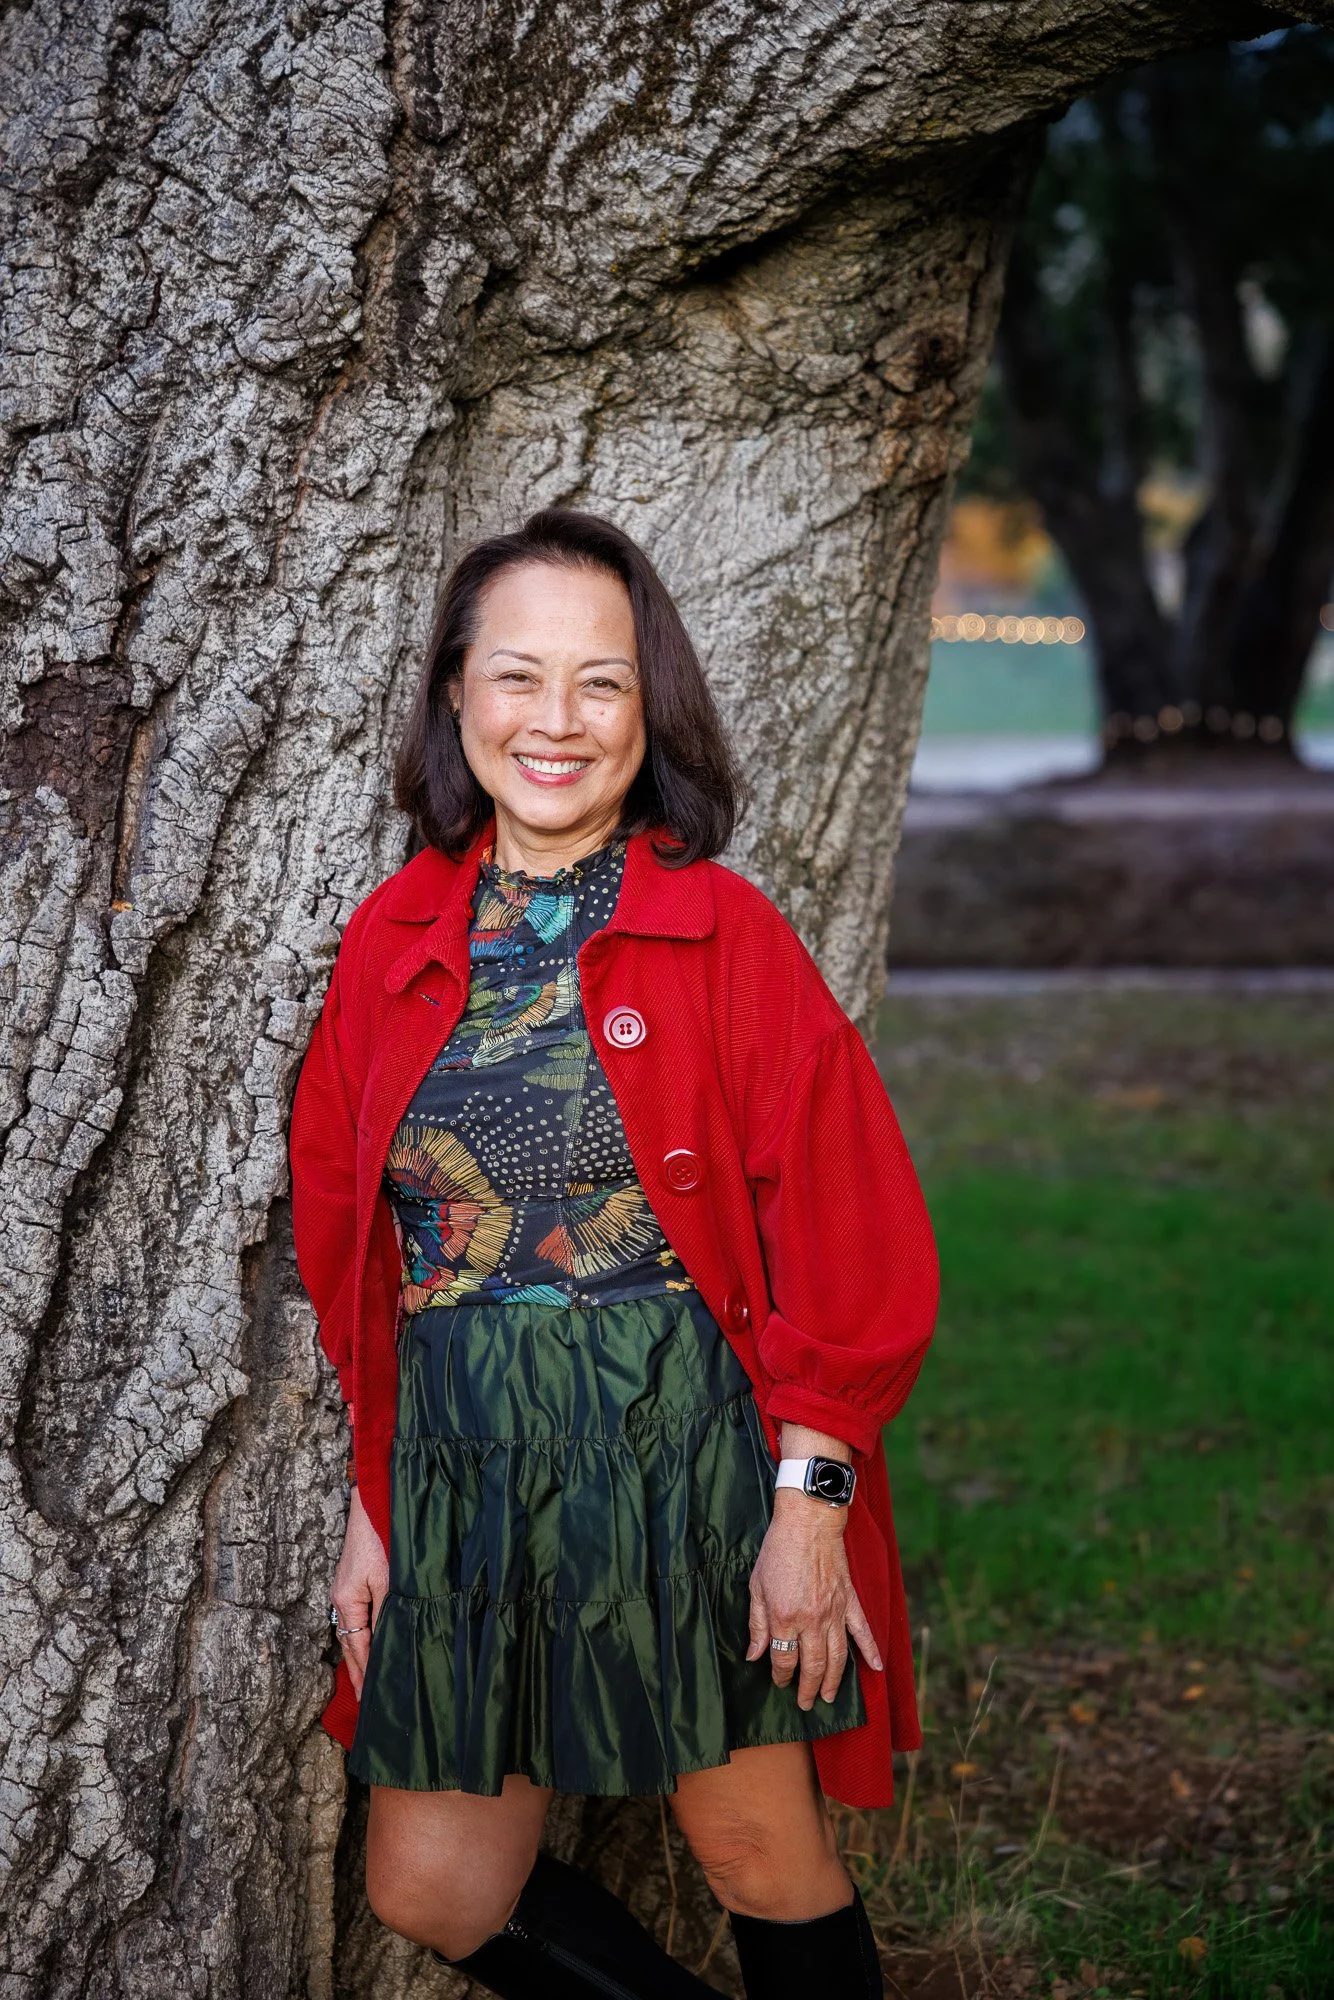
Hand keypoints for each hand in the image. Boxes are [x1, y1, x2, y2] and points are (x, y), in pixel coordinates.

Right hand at [330, 1486, 388, 1697]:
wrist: (374, 1503)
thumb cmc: (381, 1538)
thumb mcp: (389, 1580)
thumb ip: (387, 1614)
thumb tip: (386, 1645)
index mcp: (347, 1602)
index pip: (357, 1648)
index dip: (364, 1676)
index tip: (370, 1701)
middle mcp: (341, 1600)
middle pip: (350, 1645)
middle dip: (358, 1674)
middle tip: (365, 1703)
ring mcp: (345, 1591)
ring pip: (352, 1632)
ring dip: (361, 1657)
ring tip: (368, 1684)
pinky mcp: (353, 1582)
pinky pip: (357, 1619)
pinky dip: (364, 1638)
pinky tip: (372, 1647)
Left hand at [746, 1491, 882, 1709]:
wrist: (808, 1522)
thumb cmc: (778, 1551)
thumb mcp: (757, 1586)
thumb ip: (756, 1623)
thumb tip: (754, 1655)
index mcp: (785, 1617)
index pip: (783, 1659)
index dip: (780, 1676)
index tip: (779, 1682)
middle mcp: (811, 1620)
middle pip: (812, 1666)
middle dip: (807, 1689)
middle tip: (805, 1704)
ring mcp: (834, 1612)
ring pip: (837, 1658)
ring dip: (834, 1682)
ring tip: (828, 1697)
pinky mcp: (849, 1602)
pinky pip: (862, 1632)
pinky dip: (869, 1651)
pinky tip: (875, 1669)